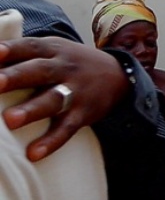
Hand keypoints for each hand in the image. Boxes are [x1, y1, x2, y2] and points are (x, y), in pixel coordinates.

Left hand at [0, 37, 130, 160]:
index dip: (12, 49)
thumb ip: (24, 54)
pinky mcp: (83, 114)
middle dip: (17, 77)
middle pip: (41, 71)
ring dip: (32, 110)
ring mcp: (76, 91)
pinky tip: (34, 153)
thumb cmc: (72, 63)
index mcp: (54, 50)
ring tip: (10, 119)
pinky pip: (67, 128)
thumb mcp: (55, 50)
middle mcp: (65, 68)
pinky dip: (51, 141)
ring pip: (54, 100)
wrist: (119, 76)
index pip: (31, 46)